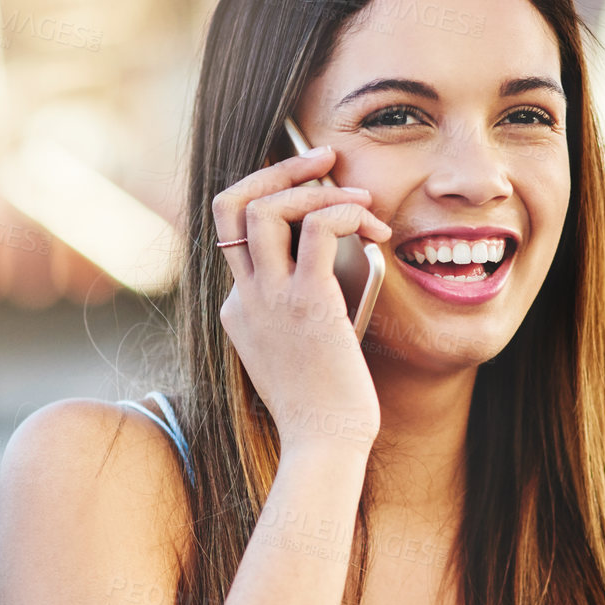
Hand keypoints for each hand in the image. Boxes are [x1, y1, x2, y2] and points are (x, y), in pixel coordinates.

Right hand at [212, 142, 392, 453]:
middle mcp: (244, 298)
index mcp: (239, 309)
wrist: (325, 445)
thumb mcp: (301, 349)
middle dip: (278, 169)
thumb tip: (337, 260)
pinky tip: (372, 226)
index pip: (234, 230)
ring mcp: (269, 300)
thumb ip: (305, 304)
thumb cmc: (325, 407)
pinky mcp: (307, 304)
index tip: (310, 185)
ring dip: (316, 188)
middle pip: (232, 204)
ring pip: (265, 207)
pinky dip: (344, 211)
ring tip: (362, 200)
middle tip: (323, 159)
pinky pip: (318, 228)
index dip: (269, 196)